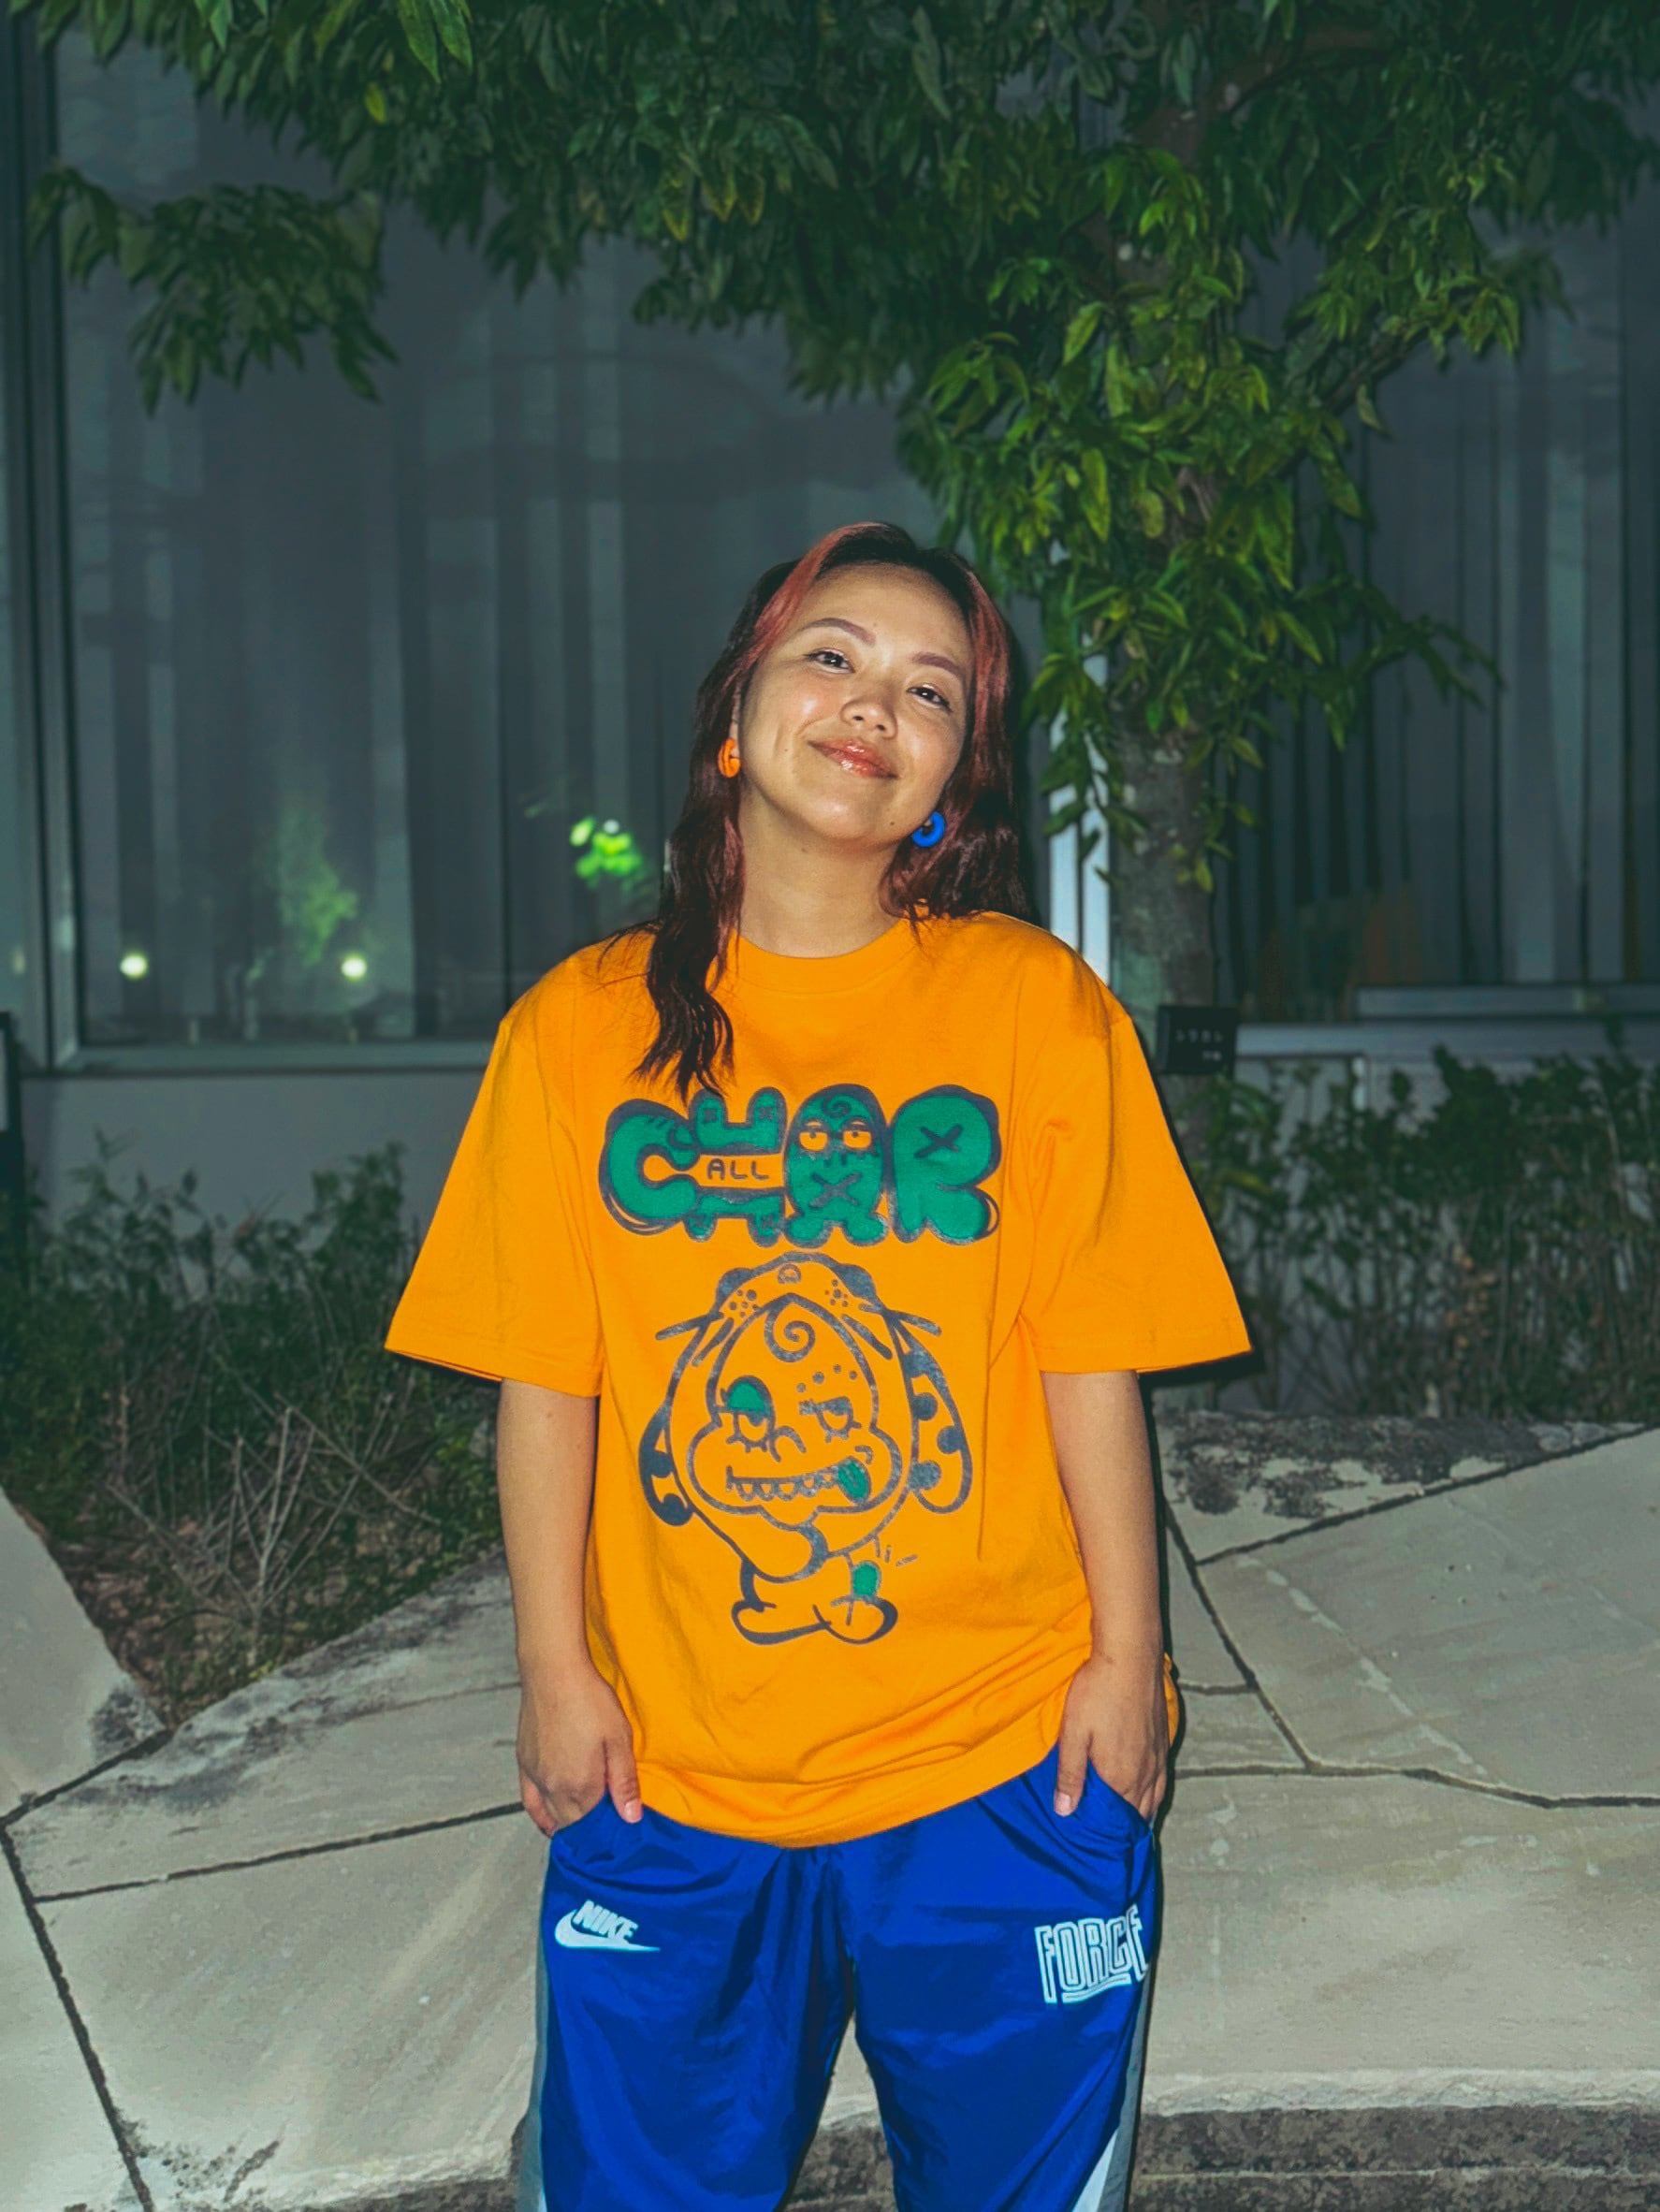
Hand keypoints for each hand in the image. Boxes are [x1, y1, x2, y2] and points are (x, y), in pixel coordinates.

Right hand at [516, 1660, 641, 1836]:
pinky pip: (530, 1802)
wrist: (553, 1671)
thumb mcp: (619, 1738)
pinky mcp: (524, 1764)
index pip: (594, 1825)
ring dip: (567, 1824)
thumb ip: (624, 1781)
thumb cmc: (588, 1699)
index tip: (621, 1826)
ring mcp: (536, 1777)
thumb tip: (631, 1818)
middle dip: (589, 1830)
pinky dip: (541, 1816)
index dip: (609, 1828)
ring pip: (551, 1816)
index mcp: (581, 1784)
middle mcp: (554, 1787)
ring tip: (584, 1827)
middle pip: (572, 1825)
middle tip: (606, 1825)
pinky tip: (550, 1822)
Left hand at [1054, 1648, 1168, 1823]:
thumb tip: (1065, 1811)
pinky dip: (1153, 1793)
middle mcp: (1145, 1773)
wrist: (1130, 1656)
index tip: (1091, 1841)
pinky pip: (1161, 1780)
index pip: (1114, 1819)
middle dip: (1123, 1827)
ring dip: (1140, 1812)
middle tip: (1107, 1838)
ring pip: (1153, 1798)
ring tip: (1126, 1824)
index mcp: (1120, 1776)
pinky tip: (1145, 1792)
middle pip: (1136, 1813)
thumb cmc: (1097, 1692)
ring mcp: (1157, 1757)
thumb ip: (1070, 1774)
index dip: (1103, 1832)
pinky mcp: (1163, 1741)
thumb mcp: (1074, 1733)